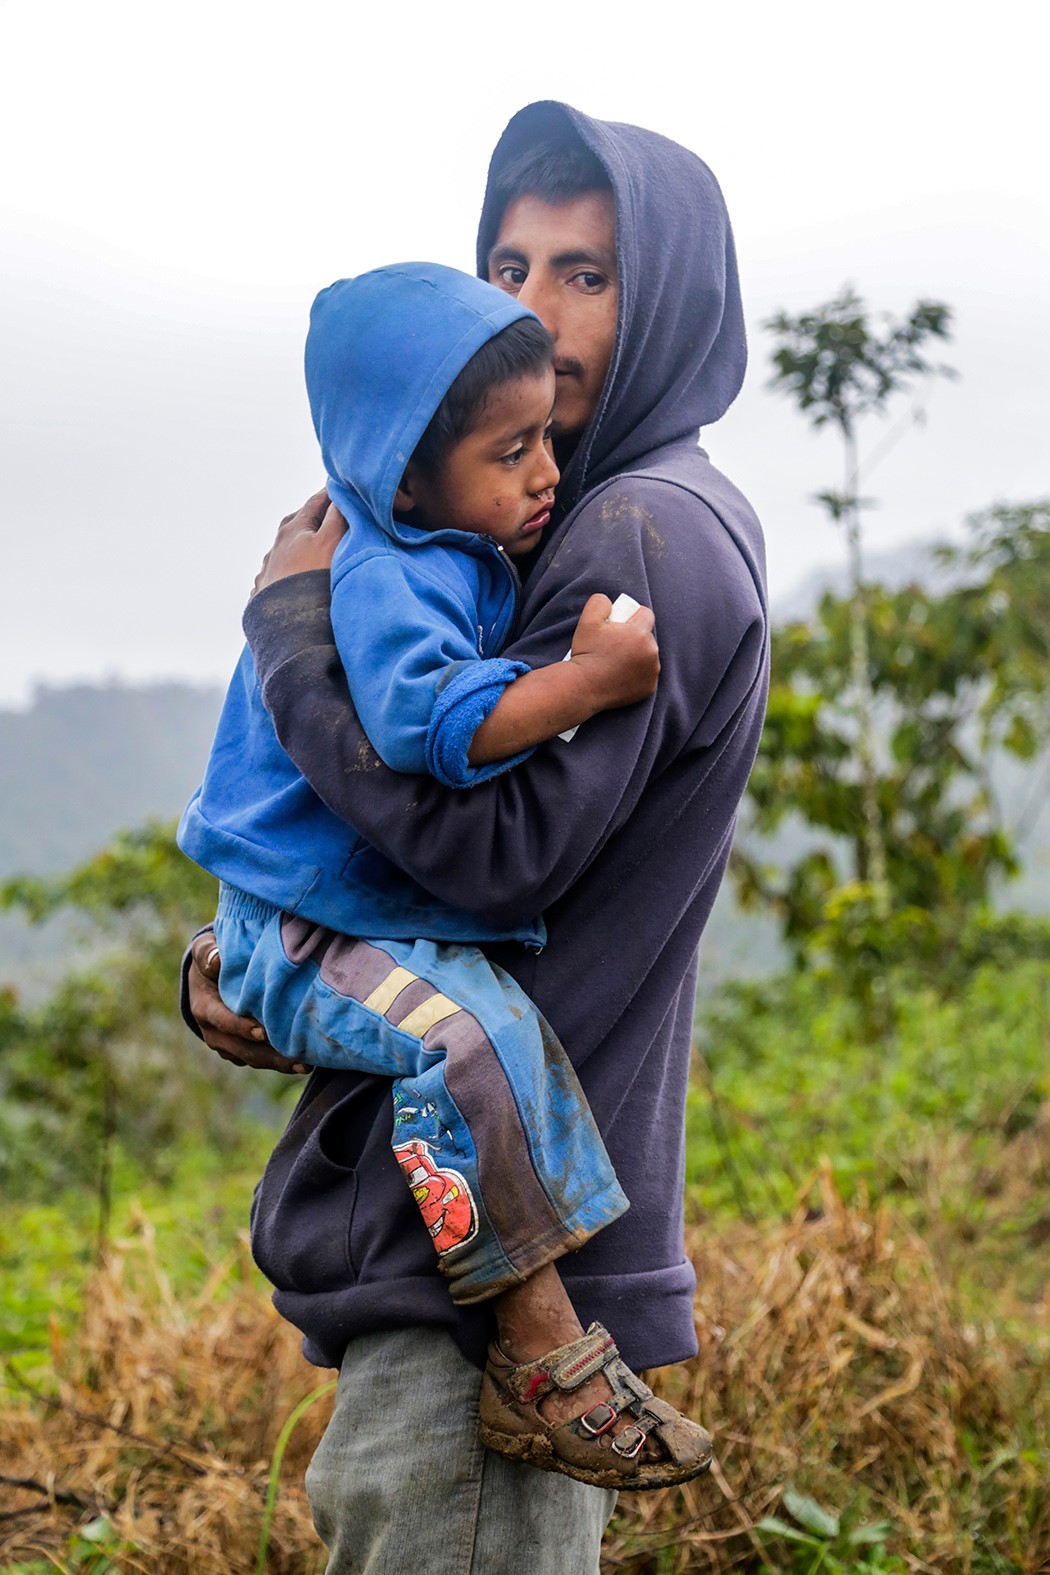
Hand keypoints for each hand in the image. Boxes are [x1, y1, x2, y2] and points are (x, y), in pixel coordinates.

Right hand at [188, 931, 307, 1072]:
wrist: (205, 979)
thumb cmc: (211, 958)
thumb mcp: (205, 950)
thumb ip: (209, 953)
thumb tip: (216, 959)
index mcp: (204, 1008)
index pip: (222, 1021)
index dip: (241, 1027)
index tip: (263, 1032)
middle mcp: (211, 1032)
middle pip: (242, 1049)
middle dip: (270, 1055)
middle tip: (298, 1059)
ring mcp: (225, 1045)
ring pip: (252, 1059)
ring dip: (279, 1064)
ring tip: (306, 1066)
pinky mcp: (237, 1051)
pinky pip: (258, 1060)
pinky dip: (278, 1062)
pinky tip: (302, 1061)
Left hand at [251, 489, 348, 597]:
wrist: (286, 623)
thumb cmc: (310, 579)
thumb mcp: (330, 542)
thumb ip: (336, 518)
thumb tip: (339, 496)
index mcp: (293, 529)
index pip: (315, 502)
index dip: (330, 494)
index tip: (342, 488)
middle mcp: (277, 545)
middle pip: (298, 522)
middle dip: (315, 517)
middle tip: (331, 514)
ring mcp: (269, 568)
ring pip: (287, 548)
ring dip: (301, 544)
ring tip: (314, 547)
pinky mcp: (266, 590)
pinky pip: (280, 571)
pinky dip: (291, 568)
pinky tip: (295, 575)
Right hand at [568, 593, 659, 711]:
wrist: (583, 687)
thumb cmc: (586, 653)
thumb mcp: (587, 621)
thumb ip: (600, 602)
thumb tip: (609, 602)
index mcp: (640, 633)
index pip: (646, 614)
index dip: (633, 615)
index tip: (621, 624)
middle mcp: (651, 652)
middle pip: (647, 636)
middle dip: (635, 637)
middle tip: (615, 645)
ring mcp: (652, 672)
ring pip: (648, 656)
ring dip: (638, 656)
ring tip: (618, 661)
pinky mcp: (649, 688)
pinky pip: (647, 675)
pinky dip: (638, 674)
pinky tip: (623, 675)